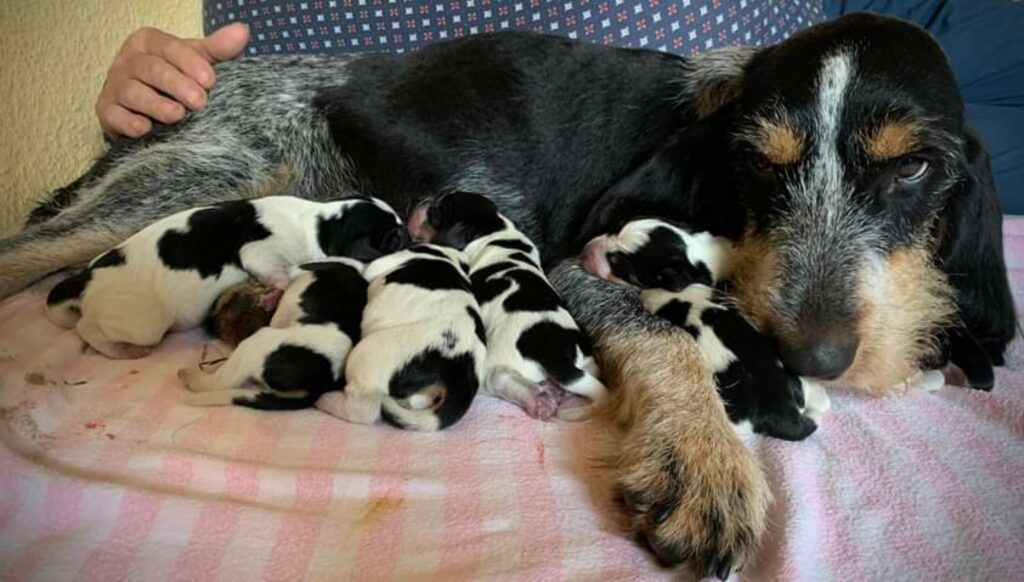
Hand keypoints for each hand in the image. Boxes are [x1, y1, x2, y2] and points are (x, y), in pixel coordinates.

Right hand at [96, 23, 249, 137]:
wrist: (145, 107)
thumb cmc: (175, 79)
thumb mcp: (197, 62)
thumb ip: (217, 49)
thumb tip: (241, 31)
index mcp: (149, 43)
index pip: (170, 48)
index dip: (190, 63)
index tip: (210, 81)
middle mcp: (129, 61)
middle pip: (151, 69)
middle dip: (176, 84)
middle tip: (199, 101)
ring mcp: (115, 86)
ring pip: (132, 92)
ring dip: (155, 104)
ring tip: (177, 115)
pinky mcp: (107, 111)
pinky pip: (114, 115)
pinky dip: (128, 122)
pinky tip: (144, 128)